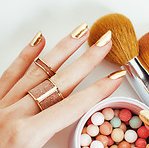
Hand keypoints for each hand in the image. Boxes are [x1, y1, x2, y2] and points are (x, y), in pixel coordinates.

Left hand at [0, 24, 123, 146]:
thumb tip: (83, 145)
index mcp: (26, 137)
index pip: (74, 106)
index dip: (99, 90)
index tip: (116, 76)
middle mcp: (15, 114)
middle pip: (62, 80)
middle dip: (88, 59)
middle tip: (104, 42)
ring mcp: (2, 102)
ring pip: (39, 69)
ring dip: (63, 49)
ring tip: (79, 32)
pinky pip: (10, 72)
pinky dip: (26, 55)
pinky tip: (39, 39)